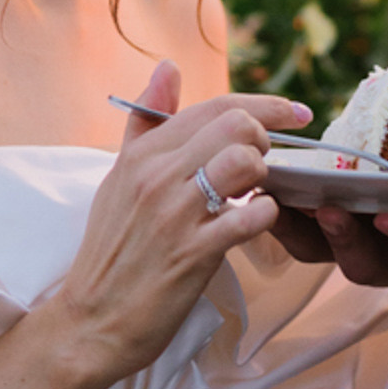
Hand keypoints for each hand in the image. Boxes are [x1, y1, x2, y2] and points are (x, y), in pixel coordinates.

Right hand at [47, 63, 306, 386]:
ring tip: (255, 194)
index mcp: (142, 154)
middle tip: (263, 166)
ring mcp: (174, 214)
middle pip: (235, 125)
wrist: (90, 322)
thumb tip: (168, 66)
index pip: (214, 106)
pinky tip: (256, 223)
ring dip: (264, 176)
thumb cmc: (111, 250)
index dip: (265, 104)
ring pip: (243, 162)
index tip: (297, 113)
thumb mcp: (118, 177)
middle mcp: (156, 176)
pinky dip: (265, 216)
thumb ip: (145, 121)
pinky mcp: (191, 254)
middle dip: (265, 140)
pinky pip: (248, 218)